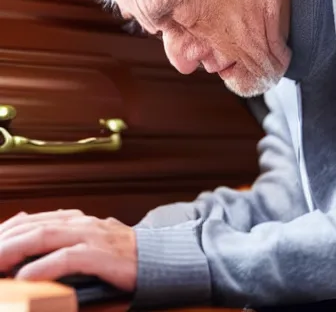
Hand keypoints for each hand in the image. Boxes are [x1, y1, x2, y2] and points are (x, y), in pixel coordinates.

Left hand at [0, 209, 135, 291]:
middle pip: (33, 226)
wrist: (158, 257)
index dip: (5, 231)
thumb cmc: (122, 253)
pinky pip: (68, 258)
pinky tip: (25, 278)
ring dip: (13, 250)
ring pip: (45, 236)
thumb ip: (64, 236)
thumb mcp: (90, 240)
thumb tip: (31, 232)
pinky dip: (43, 267)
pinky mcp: (103, 255)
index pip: (31, 220)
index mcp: (77, 220)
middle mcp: (82, 223)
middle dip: (3, 240)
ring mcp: (92, 237)